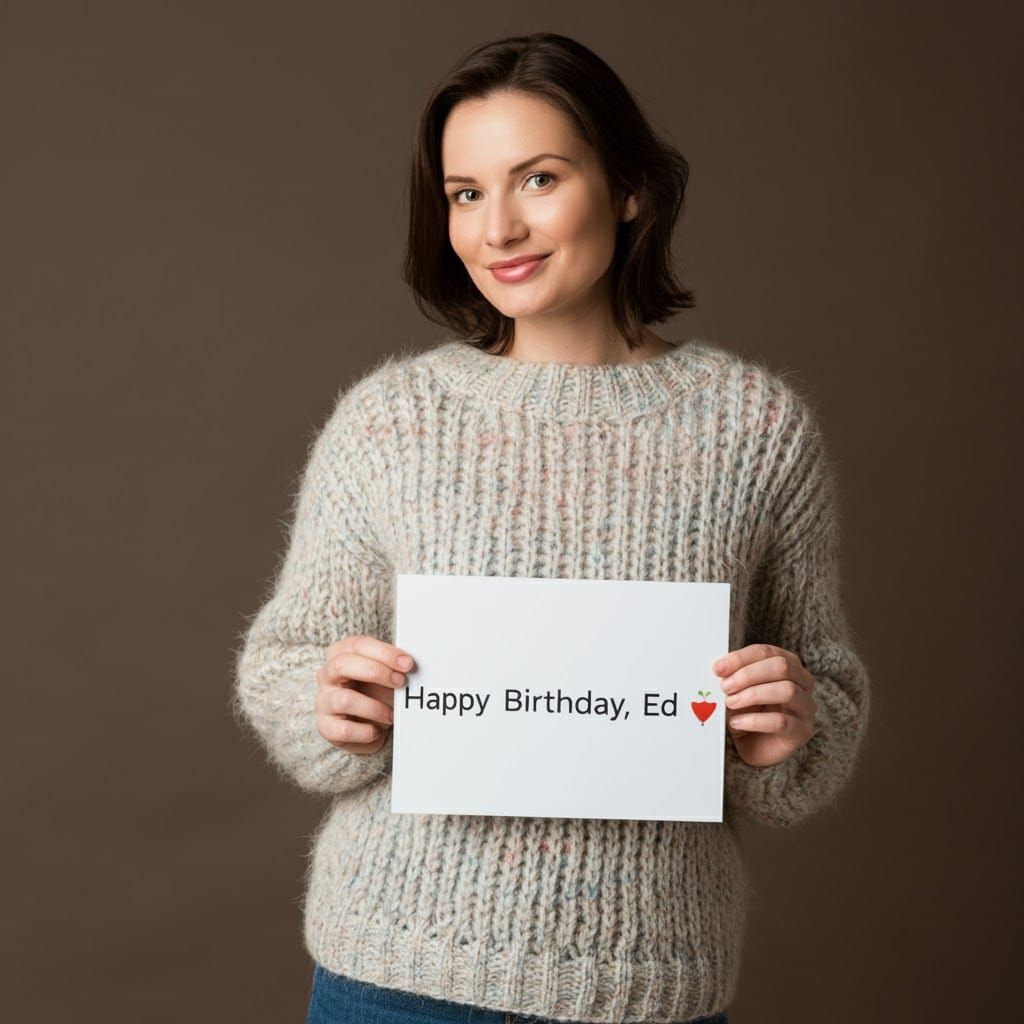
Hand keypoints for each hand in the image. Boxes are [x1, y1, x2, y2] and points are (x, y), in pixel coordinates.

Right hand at [314, 635, 414, 754]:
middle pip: (343, 664)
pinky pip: (345, 729)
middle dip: (376, 672)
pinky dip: (366, 731)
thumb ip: (394, 667)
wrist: (367, 728)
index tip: (407, 663)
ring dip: (375, 708)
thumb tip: (408, 664)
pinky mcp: (326, 727)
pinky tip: (376, 731)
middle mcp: (326, 675)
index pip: (357, 645)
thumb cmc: (377, 694)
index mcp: (340, 654)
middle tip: (400, 682)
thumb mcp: (385, 677)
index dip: (384, 652)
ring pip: (345, 699)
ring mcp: (323, 701)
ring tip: (391, 715)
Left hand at [713, 643, 816, 767]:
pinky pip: (782, 722)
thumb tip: (720, 668)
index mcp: (788, 664)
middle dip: (749, 674)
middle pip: (782, 667)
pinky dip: (754, 720)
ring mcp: (806, 707)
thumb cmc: (747, 711)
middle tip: (725, 687)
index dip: (741, 658)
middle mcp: (802, 683)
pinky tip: (736, 723)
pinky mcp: (802, 731)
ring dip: (753, 695)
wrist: (753, 746)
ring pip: (787, 691)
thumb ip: (733, 676)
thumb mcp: (737, 690)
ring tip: (730, 703)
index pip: (767, 652)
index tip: (718, 669)